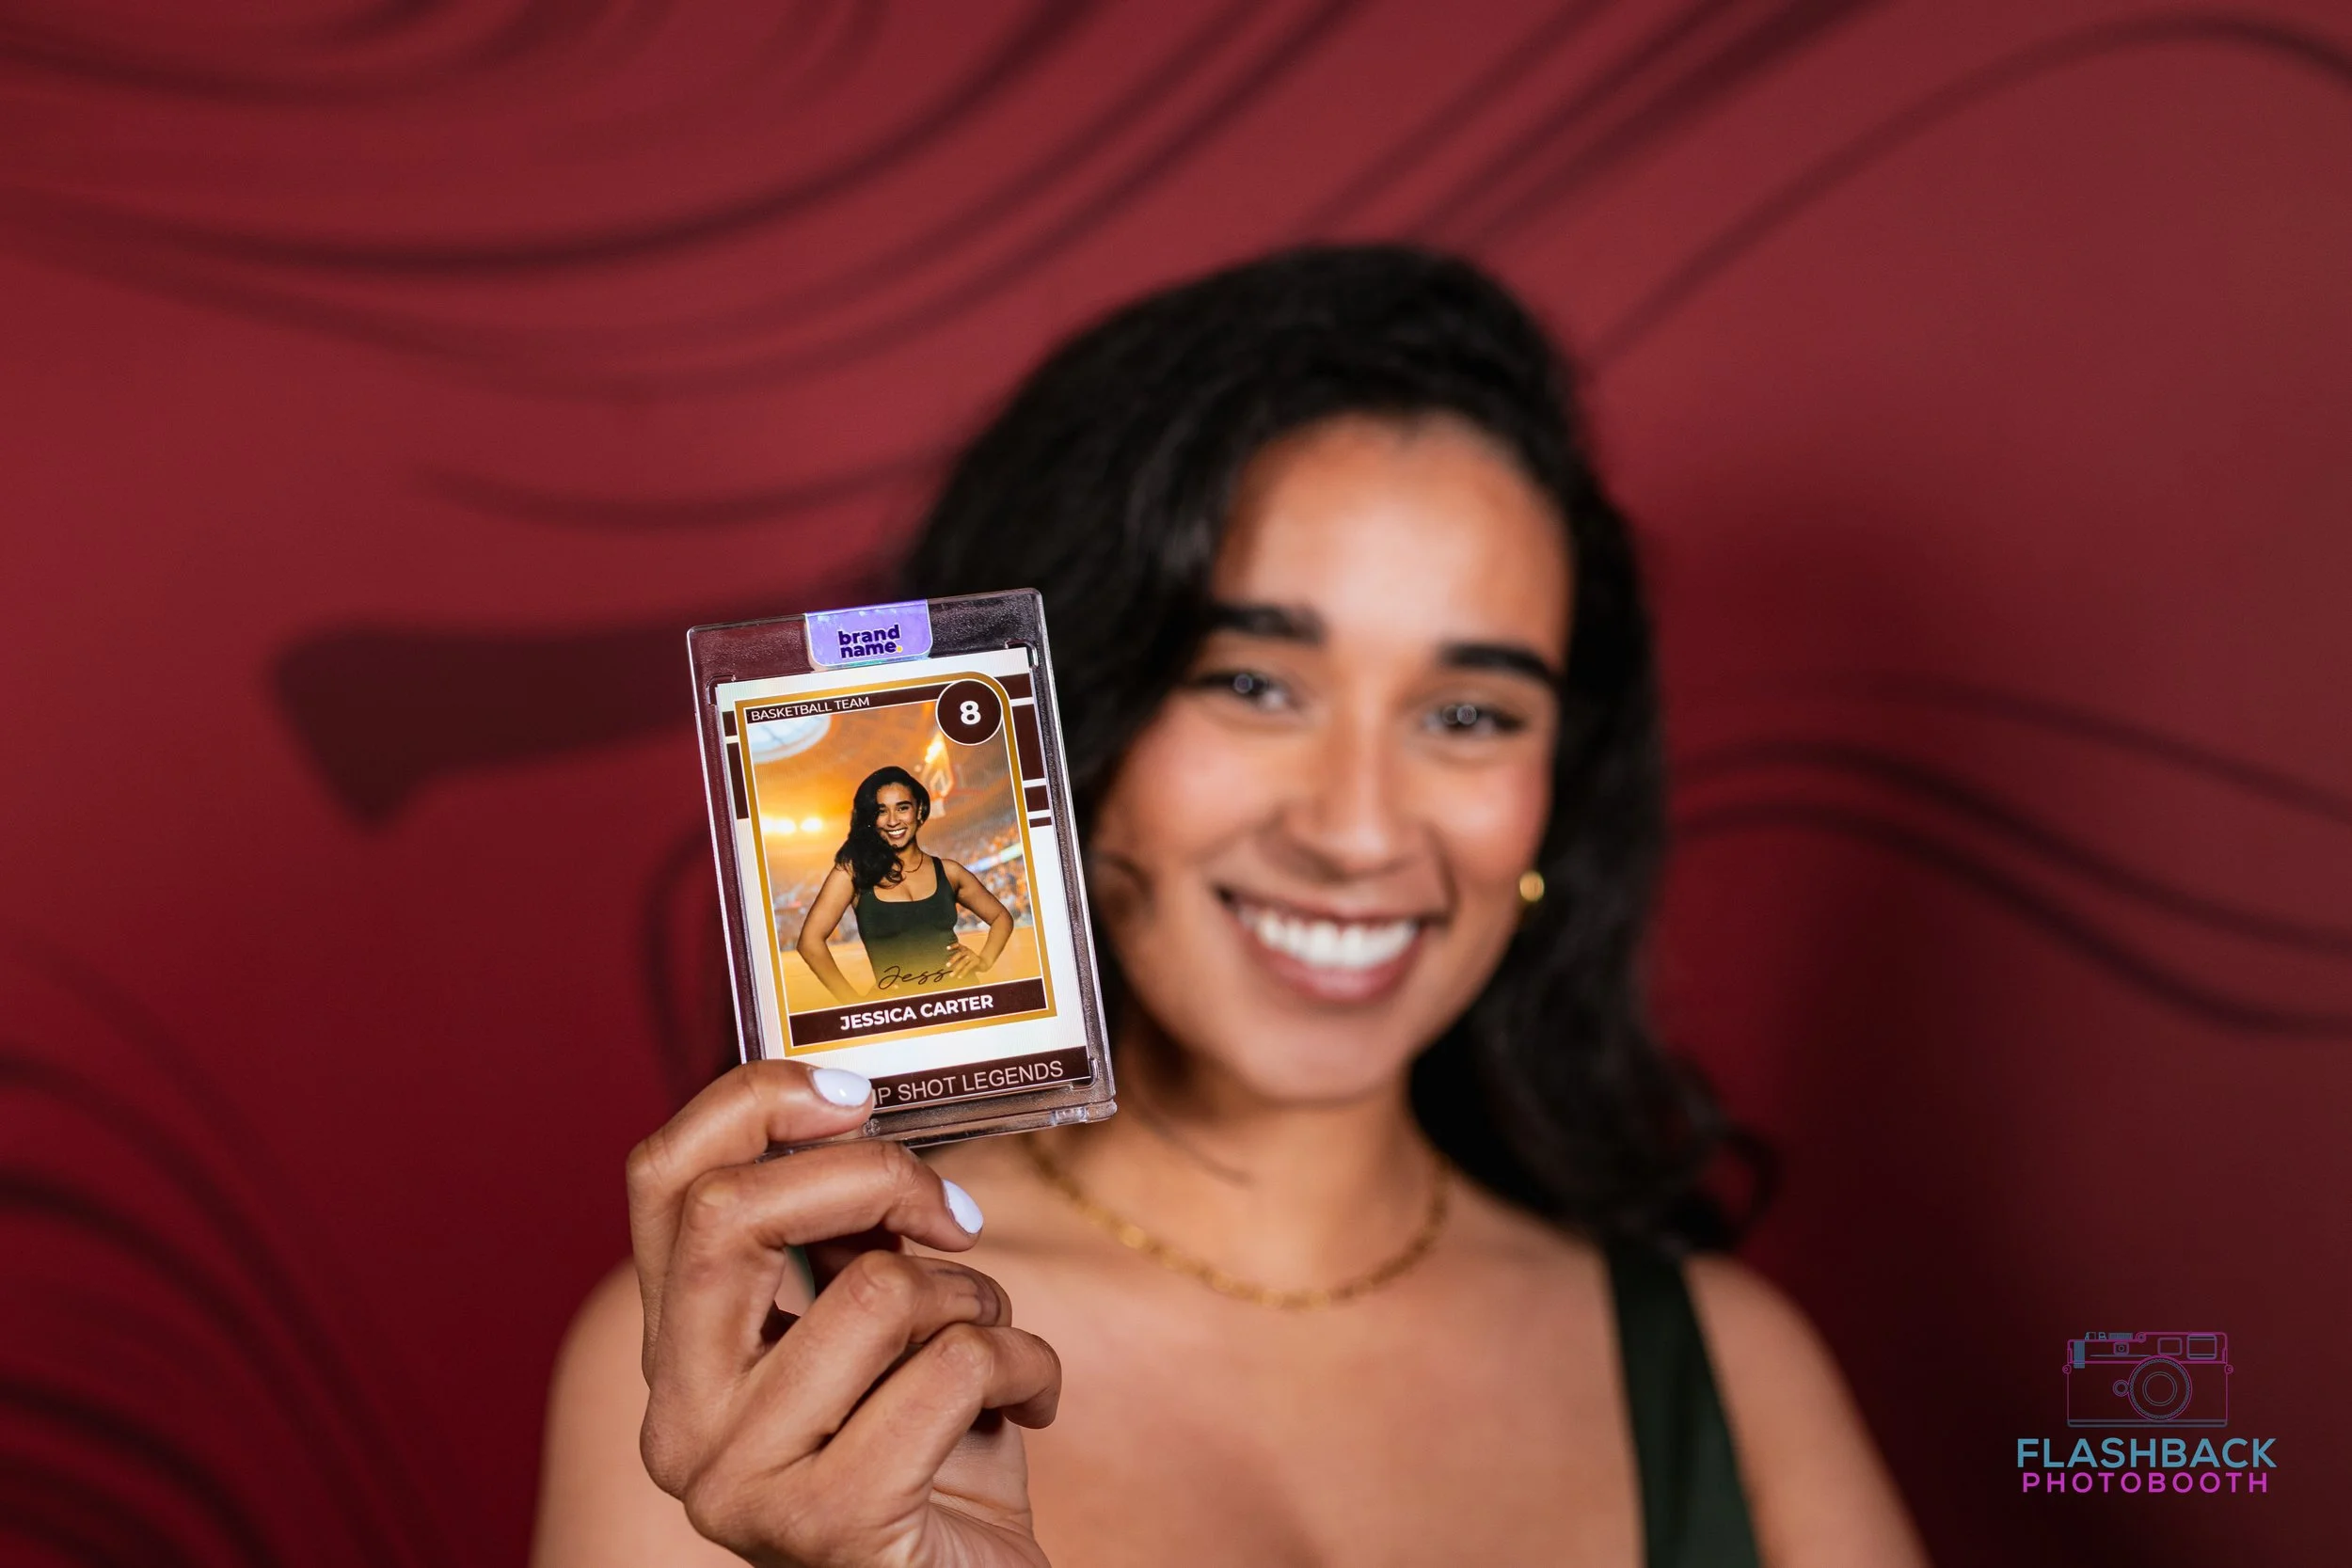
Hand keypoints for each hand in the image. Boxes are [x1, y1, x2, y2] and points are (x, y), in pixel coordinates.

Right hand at [628, 1061, 1058, 1567]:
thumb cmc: (937, 1455)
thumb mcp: (883, 1323)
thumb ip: (849, 1234)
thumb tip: (859, 1114)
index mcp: (678, 1349)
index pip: (660, 1179)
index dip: (753, 1102)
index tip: (854, 1095)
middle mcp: (677, 1415)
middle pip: (733, 1213)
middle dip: (874, 1178)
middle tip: (951, 1215)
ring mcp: (736, 1480)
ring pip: (875, 1289)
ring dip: (975, 1300)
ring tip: (994, 1346)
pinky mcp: (821, 1525)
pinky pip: (949, 1370)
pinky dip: (1024, 1364)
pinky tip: (1032, 1404)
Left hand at [941, 942, 983, 979]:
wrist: (984, 963)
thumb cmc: (971, 961)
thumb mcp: (964, 958)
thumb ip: (957, 959)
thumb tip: (949, 964)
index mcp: (965, 949)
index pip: (958, 945)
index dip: (953, 946)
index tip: (947, 948)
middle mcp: (968, 951)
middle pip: (960, 954)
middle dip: (953, 959)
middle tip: (947, 965)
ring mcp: (972, 956)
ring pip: (963, 962)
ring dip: (957, 969)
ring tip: (951, 975)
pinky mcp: (976, 961)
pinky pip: (968, 967)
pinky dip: (963, 973)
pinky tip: (959, 976)